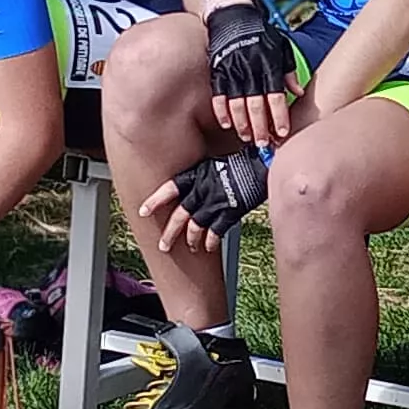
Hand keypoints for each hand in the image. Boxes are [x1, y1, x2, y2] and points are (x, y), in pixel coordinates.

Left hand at [134, 149, 264, 254]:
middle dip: (169, 232)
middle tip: (163, 245)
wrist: (264, 163)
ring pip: (195, 226)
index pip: (170, 188)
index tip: (143, 211)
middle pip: (180, 214)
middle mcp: (203, 189)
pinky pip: (216, 231)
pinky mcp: (231, 212)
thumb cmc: (243, 160)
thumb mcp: (217, 163)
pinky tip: (209, 247)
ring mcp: (216, 202)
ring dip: (190, 240)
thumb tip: (195, 188)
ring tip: (189, 248)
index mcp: (198, 174)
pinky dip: (211, 241)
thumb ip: (204, 177)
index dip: (155, 201)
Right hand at [203, 1, 294, 145]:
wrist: (232, 17)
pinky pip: (218, 96)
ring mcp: (232, 71)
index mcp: (268, 64)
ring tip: (248, 138)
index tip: (282, 133)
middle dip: (260, 127)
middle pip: (255, 105)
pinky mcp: (217, 71)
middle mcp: (250, 69)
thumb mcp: (282, 47)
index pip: (275, 96)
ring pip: (236, 104)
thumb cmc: (261, 34)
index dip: (279, 116)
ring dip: (242, 124)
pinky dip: (222, 111)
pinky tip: (227, 124)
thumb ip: (290, 71)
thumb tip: (299, 93)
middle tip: (264, 144)